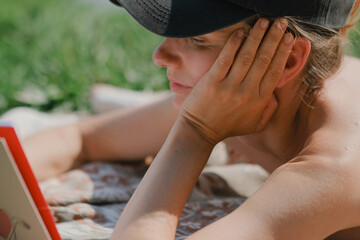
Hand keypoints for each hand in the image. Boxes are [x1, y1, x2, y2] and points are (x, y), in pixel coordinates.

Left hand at [180, 18, 294, 145]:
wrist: (199, 132)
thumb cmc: (227, 127)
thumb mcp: (254, 125)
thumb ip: (269, 111)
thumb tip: (276, 95)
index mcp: (260, 101)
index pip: (275, 71)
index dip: (283, 52)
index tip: (289, 37)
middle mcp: (247, 92)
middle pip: (264, 59)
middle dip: (274, 38)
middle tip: (281, 22)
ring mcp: (229, 87)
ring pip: (247, 56)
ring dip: (257, 36)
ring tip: (264, 21)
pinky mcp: (212, 82)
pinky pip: (225, 59)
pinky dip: (234, 44)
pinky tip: (241, 32)